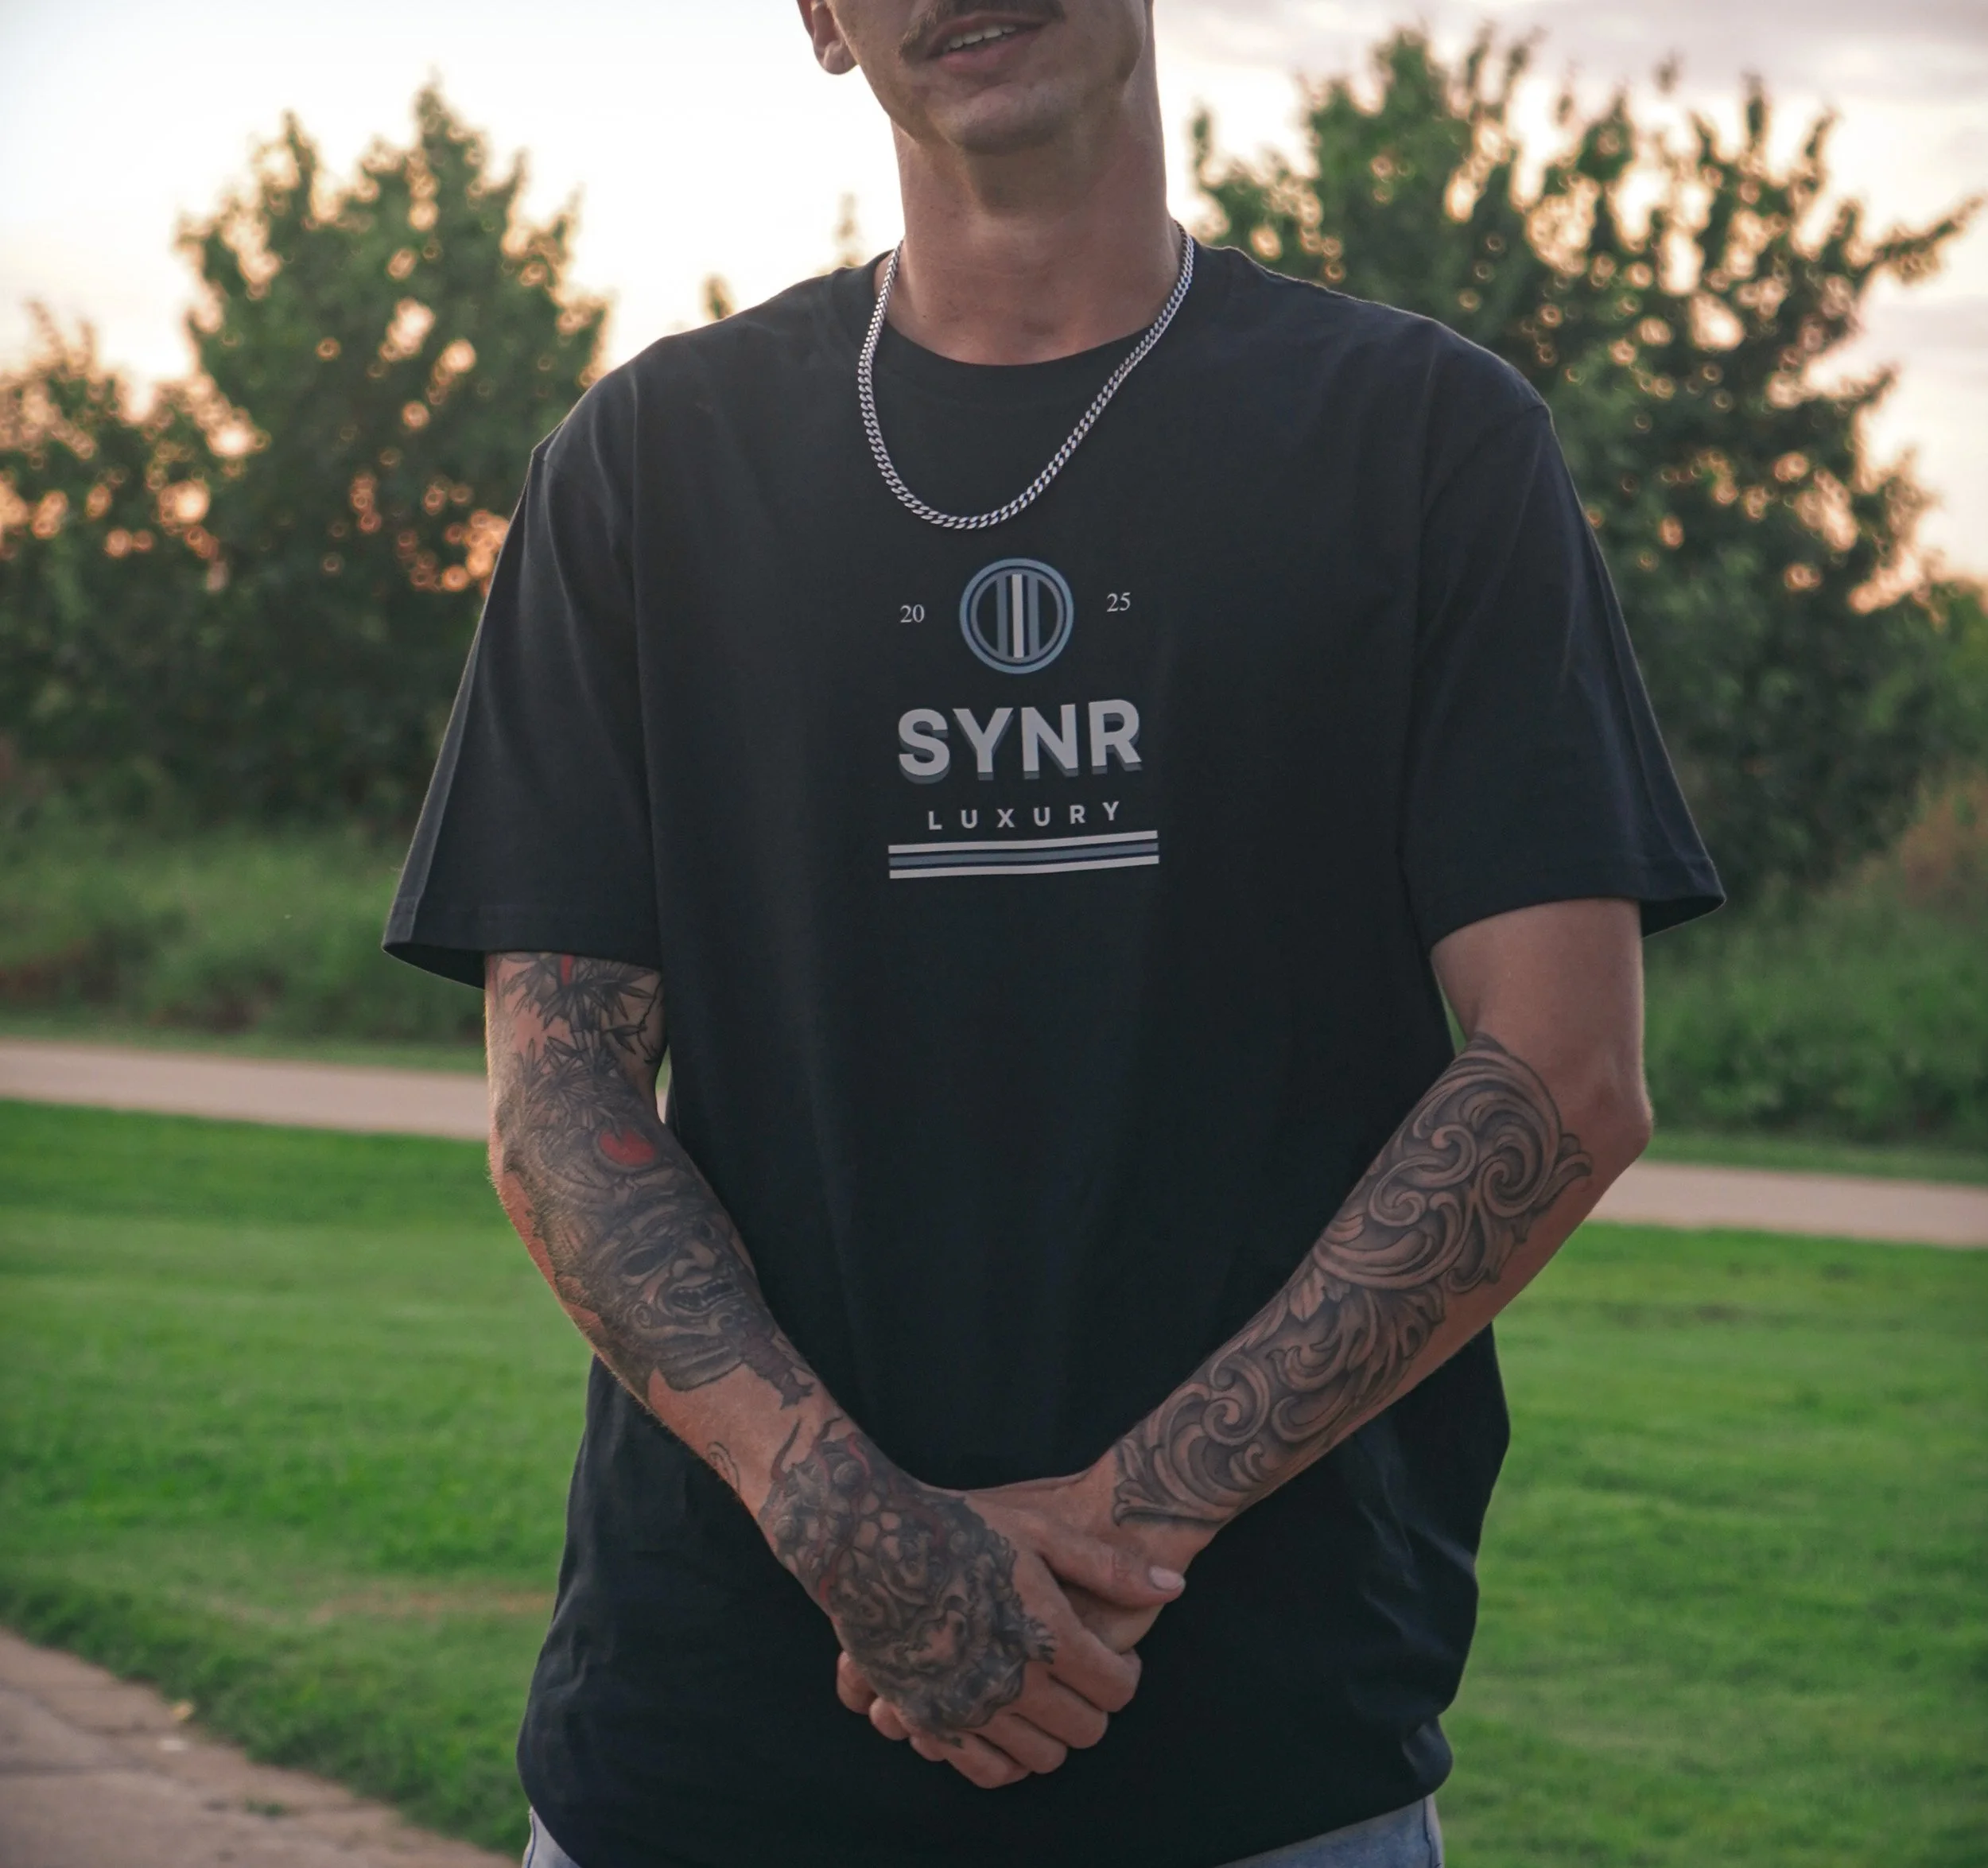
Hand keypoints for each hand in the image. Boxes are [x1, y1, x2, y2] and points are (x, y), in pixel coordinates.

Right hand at [761, 1425, 1184, 1789]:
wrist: (869, 1540)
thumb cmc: (960, 1526)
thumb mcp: (1040, 1531)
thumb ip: (1109, 1567)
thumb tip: (1176, 1586)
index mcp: (1047, 1634)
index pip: (1117, 1690)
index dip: (1126, 1675)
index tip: (1116, 1659)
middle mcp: (1012, 1682)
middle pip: (1086, 1731)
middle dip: (1095, 1706)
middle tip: (1084, 1676)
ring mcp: (969, 1708)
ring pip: (1043, 1758)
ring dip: (1056, 1733)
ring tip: (1046, 1694)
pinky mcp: (930, 1721)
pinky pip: (988, 1771)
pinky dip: (1009, 1758)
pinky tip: (1009, 1720)